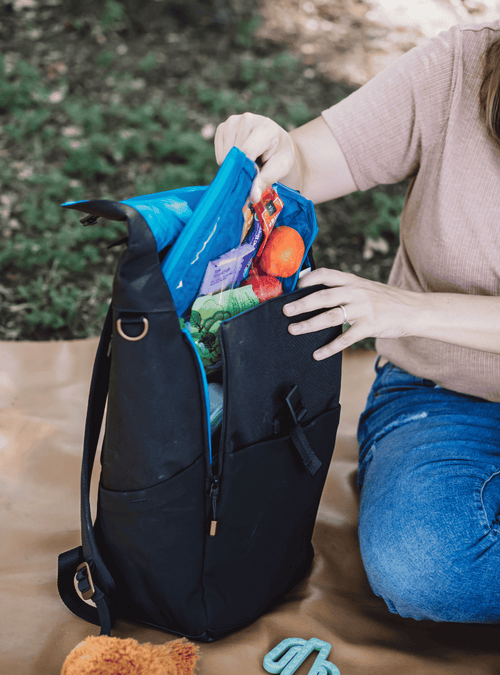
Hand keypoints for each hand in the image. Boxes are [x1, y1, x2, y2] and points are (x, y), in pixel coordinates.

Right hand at [214, 113, 297, 201]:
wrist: (277, 143)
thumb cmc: (280, 156)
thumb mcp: (280, 168)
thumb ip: (266, 180)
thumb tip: (254, 196)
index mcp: (266, 127)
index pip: (247, 151)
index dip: (246, 170)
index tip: (250, 182)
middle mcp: (247, 119)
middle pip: (235, 153)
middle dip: (241, 168)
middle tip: (253, 172)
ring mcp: (233, 121)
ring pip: (225, 154)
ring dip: (234, 165)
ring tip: (249, 162)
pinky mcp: (223, 127)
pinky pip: (219, 152)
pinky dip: (227, 159)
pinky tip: (240, 157)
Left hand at [283, 268, 420, 359]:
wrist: (414, 310)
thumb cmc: (386, 300)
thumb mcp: (365, 288)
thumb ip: (344, 290)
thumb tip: (317, 296)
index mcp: (353, 281)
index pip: (326, 275)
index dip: (308, 279)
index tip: (294, 287)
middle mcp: (356, 292)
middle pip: (323, 297)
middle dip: (302, 304)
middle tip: (285, 311)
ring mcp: (363, 309)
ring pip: (330, 317)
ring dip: (309, 324)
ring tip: (294, 330)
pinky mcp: (369, 326)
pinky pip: (345, 338)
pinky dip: (329, 347)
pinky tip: (318, 354)